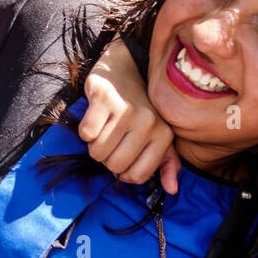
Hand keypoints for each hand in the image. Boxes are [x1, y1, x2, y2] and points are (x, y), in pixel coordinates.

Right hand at [80, 37, 181, 192]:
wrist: (126, 68)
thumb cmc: (141, 108)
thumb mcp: (159, 134)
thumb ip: (166, 163)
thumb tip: (171, 190)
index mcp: (164, 135)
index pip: (136, 176)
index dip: (123, 172)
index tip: (123, 157)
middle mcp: (148, 122)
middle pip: (114, 166)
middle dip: (107, 159)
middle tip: (111, 142)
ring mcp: (126, 109)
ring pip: (98, 152)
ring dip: (94, 146)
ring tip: (103, 131)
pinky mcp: (104, 98)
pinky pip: (86, 134)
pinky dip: (85, 131)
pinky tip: (95, 119)